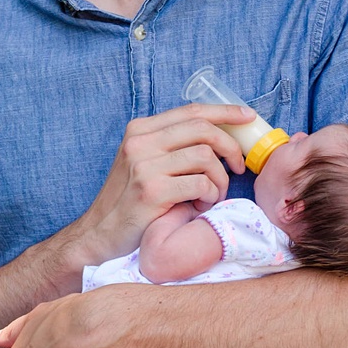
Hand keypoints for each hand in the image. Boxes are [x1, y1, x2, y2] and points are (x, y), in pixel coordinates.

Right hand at [70, 104, 252, 262]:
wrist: (99, 235)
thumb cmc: (130, 202)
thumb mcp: (144, 163)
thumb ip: (171, 146)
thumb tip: (218, 135)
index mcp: (140, 130)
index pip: (191, 111)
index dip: (225, 112)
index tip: (248, 117)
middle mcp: (140, 142)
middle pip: (203, 129)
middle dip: (230, 147)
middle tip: (238, 168)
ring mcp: (144, 165)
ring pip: (206, 157)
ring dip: (220, 180)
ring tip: (212, 196)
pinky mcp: (152, 190)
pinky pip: (201, 184)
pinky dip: (209, 196)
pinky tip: (200, 207)